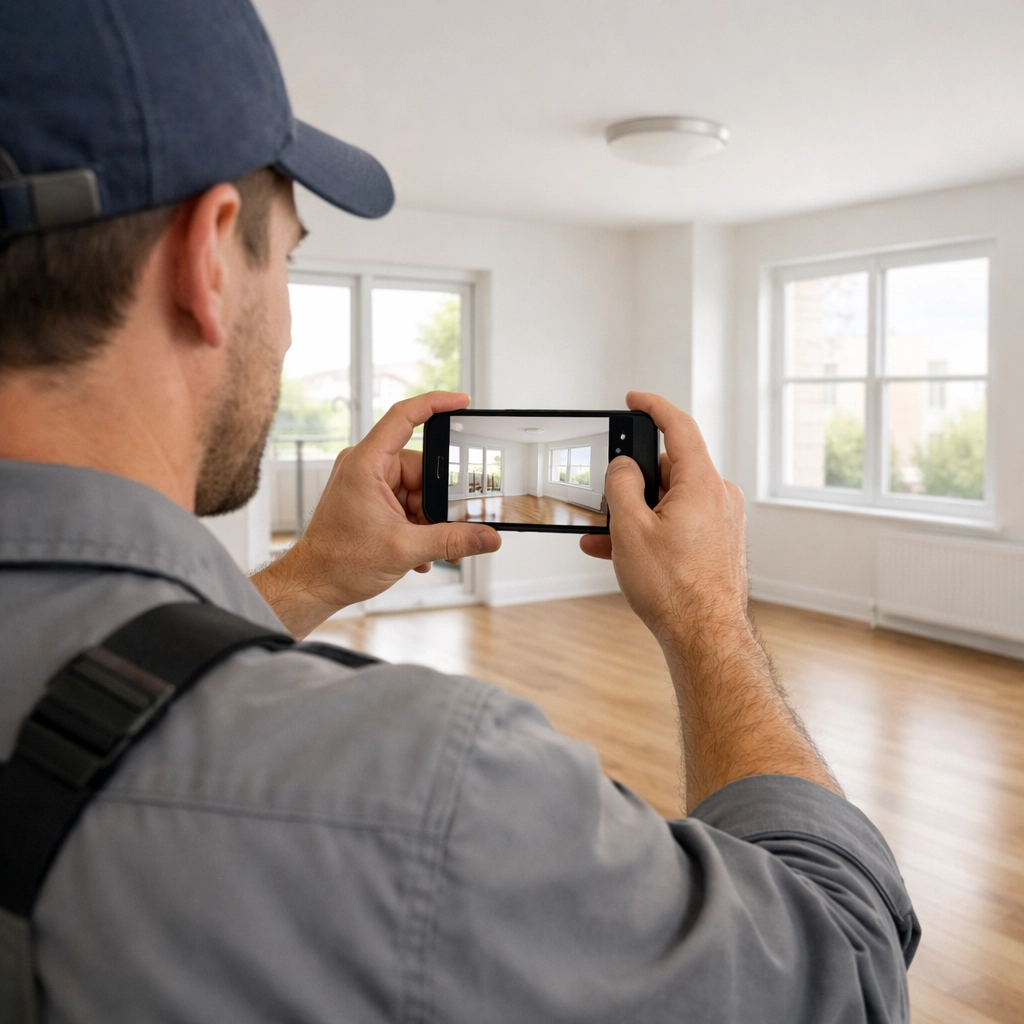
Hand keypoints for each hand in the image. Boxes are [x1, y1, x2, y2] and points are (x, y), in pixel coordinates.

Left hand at [253, 391, 500, 637]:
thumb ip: (452, 541)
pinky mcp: (373, 502)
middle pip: (422, 468)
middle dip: (440, 500)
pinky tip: (419, 550)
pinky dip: (419, 525)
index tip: (463, 402)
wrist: (314, 584)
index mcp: (367, 464)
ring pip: (419, 491)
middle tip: (456, 522)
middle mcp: (367, 467)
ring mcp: (369, 484)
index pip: (404, 417)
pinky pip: (408, 504)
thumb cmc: (338, 562)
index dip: (436, 404)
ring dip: (430, 520)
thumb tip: (487, 537)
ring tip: (432, 547)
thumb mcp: (404, 550)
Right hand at [581, 391, 747, 655]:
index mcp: (702, 482)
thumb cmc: (674, 588)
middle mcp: (719, 496)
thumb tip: (624, 467)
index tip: (634, 399)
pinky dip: (652, 531)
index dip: (654, 406)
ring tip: (602, 537)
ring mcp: (721, 521)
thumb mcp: (630, 528)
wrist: (705, 637)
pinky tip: (620, 552)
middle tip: (604, 496)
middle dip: (632, 482)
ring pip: (670, 501)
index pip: (679, 426)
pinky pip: (679, 524)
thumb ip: (621, 485)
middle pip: (669, 469)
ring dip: (636, 514)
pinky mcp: (718, 543)